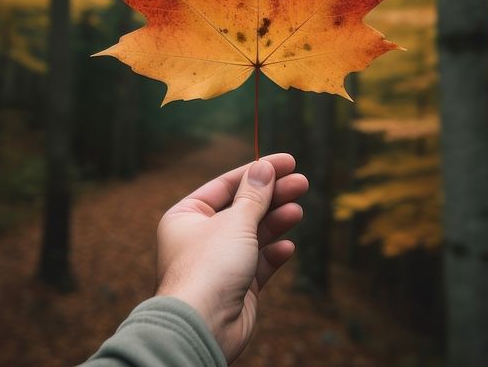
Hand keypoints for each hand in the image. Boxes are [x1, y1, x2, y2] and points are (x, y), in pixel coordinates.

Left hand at [155, 153, 308, 362]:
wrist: (203, 326)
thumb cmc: (209, 268)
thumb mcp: (235, 222)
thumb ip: (254, 195)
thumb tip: (264, 167)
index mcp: (186, 216)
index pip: (226, 185)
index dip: (258, 171)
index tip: (288, 161)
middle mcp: (199, 238)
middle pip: (242, 208)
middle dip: (272, 196)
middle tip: (302, 183)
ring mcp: (218, 264)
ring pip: (252, 235)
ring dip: (276, 222)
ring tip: (298, 211)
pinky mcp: (235, 287)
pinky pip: (257, 264)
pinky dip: (273, 254)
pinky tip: (288, 248)